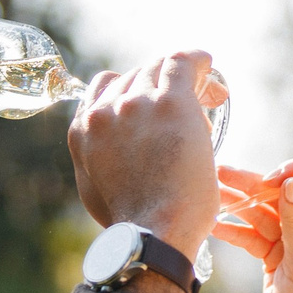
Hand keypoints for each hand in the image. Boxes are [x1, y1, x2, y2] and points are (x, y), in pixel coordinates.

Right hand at [67, 51, 219, 257]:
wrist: (154, 232)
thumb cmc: (134, 222)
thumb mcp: (96, 190)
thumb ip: (98, 161)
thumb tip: (112, 153)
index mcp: (84, 130)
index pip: (107, 86)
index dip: (134, 88)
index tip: (155, 101)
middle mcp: (105, 111)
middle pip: (136, 75)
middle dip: (161, 84)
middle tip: (191, 101)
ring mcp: (136, 104)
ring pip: (160, 67)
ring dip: (182, 77)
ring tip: (207, 94)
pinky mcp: (170, 103)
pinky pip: (182, 62)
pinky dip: (198, 60)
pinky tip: (209, 64)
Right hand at [212, 158, 292, 292]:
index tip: (272, 176)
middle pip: (285, 197)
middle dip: (255, 185)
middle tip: (222, 173)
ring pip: (265, 215)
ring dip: (239, 204)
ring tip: (210, 191)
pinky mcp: (275, 259)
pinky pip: (254, 236)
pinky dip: (235, 230)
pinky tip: (214, 223)